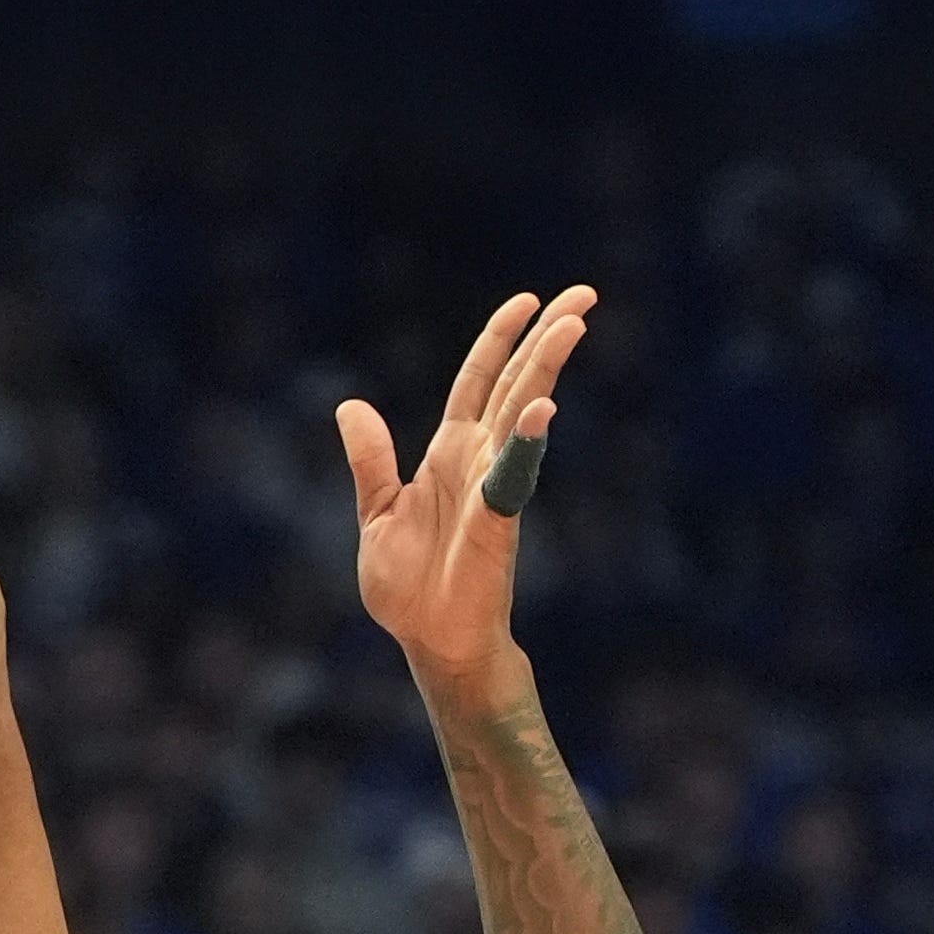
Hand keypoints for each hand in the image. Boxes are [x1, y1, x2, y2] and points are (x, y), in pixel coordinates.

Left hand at [336, 285, 594, 686]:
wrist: (429, 639)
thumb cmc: (408, 587)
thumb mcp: (377, 511)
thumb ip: (370, 460)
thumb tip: (350, 406)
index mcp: (449, 453)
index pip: (477, 381)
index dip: (499, 340)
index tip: (526, 301)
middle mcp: (479, 460)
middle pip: (515, 382)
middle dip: (546, 336)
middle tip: (583, 293)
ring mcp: (493, 484)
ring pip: (525, 412)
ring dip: (546, 367)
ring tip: (574, 323)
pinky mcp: (498, 516)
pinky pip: (514, 471)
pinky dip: (525, 438)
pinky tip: (541, 407)